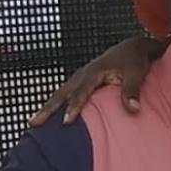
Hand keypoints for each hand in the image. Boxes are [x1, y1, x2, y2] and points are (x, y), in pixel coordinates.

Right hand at [30, 34, 163, 126]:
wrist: (132, 47)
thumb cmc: (134, 60)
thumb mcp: (136, 73)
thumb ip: (132, 90)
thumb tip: (133, 109)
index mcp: (93, 72)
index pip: (81, 92)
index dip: (73, 107)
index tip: (66, 122)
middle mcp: (82, 74)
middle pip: (61, 93)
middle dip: (47, 109)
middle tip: (34, 123)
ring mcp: (80, 77)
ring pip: (60, 94)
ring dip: (47, 108)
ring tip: (33, 123)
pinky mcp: (81, 81)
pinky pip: (65, 94)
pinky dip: (55, 104)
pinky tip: (49, 116)